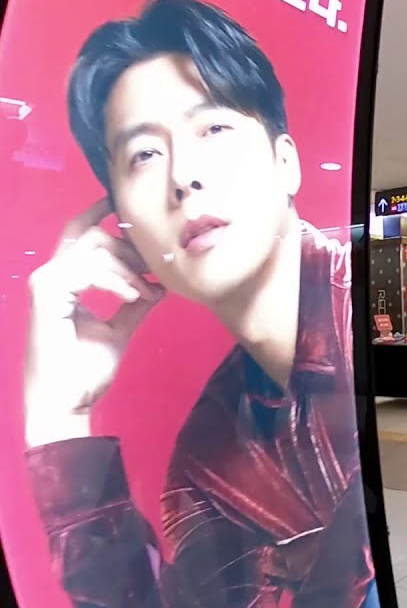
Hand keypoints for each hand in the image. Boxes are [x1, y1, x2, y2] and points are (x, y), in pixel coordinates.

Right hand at [23, 199, 164, 446]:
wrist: (66, 403)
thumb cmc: (86, 371)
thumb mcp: (120, 329)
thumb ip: (135, 303)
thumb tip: (160, 284)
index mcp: (66, 280)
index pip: (81, 234)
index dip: (101, 214)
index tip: (126, 204)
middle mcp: (52, 275)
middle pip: (95, 236)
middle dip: (131, 249)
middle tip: (155, 274)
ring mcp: (46, 282)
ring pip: (94, 248)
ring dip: (129, 268)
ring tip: (147, 292)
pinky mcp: (46, 292)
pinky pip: (88, 268)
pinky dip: (116, 279)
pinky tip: (135, 295)